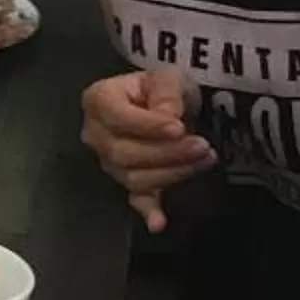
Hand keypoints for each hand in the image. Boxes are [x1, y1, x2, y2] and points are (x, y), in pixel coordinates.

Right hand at [81, 70, 216, 232]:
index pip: (117, 117)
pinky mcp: (127, 181)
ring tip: (204, 158)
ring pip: (134, 177)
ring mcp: (108, 162)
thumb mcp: (166, 77)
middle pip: (123, 153)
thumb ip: (166, 93)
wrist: (164, 104)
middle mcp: (95, 134)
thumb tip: (168, 118)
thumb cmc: (160, 88)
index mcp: (98, 100)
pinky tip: (158, 223)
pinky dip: (148, 211)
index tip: (178, 127)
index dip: (147, 125)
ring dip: (172, 172)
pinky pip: (135, 199)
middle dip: (166, 152)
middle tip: (202, 145)